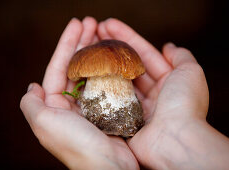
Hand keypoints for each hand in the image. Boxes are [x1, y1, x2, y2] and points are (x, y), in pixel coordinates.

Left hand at [20, 17, 138, 169]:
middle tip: (93, 23)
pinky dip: (111, 69)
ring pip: (94, 72)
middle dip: (83, 43)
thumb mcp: (44, 124)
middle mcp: (72, 104)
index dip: (67, 44)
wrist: (109, 167)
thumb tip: (32, 86)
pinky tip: (116, 56)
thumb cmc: (77, 145)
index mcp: (55, 105)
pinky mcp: (109, 109)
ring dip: (98, 52)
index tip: (77, 24)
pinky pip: (109, 83)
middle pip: (77, 66)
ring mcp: (92, 106)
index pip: (59, 67)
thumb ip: (31, 104)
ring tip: (104, 33)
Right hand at [98, 18, 228, 168]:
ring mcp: (136, 107)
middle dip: (112, 48)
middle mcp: (151, 95)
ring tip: (88, 48)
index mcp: (167, 83)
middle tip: (94, 33)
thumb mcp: (190, 73)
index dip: (127, 38)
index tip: (108, 25)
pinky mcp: (123, 119)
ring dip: (104, 65)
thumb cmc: (183, 104)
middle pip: (128, 66)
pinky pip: (111, 99)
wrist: (173, 141)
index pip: (143, 54)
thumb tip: (168, 46)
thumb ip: (181, 56)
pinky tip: (88, 73)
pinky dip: (101, 86)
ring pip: (118, 81)